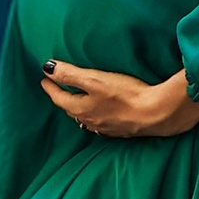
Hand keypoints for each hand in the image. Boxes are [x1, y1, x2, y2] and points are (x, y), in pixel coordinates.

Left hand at [40, 59, 198, 139]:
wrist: (155, 113)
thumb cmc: (125, 95)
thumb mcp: (94, 80)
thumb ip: (70, 74)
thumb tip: (47, 68)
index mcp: (81, 108)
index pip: (59, 97)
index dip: (50, 87)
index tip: (43, 79)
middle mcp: (90, 121)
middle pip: (71, 109)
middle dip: (62, 98)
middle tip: (57, 88)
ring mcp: (106, 127)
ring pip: (85, 118)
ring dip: (78, 109)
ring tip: (76, 100)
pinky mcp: (121, 129)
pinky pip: (101, 123)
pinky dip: (95, 116)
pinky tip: (101, 113)